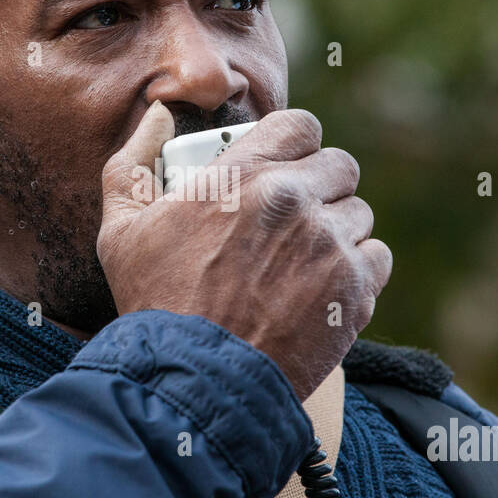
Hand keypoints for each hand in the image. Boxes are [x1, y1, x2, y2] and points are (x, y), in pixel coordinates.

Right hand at [98, 102, 391, 401]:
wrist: (195, 382)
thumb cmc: (154, 305)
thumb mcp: (121, 228)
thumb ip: (136, 161)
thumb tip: (161, 115)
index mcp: (241, 175)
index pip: (301, 125)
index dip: (294, 144)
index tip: (283, 168)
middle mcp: (293, 200)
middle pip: (339, 166)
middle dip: (319, 187)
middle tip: (293, 220)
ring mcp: (329, 244)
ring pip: (358, 214)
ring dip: (336, 232)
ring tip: (302, 263)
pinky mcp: (353, 289)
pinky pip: (376, 259)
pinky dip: (356, 273)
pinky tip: (321, 290)